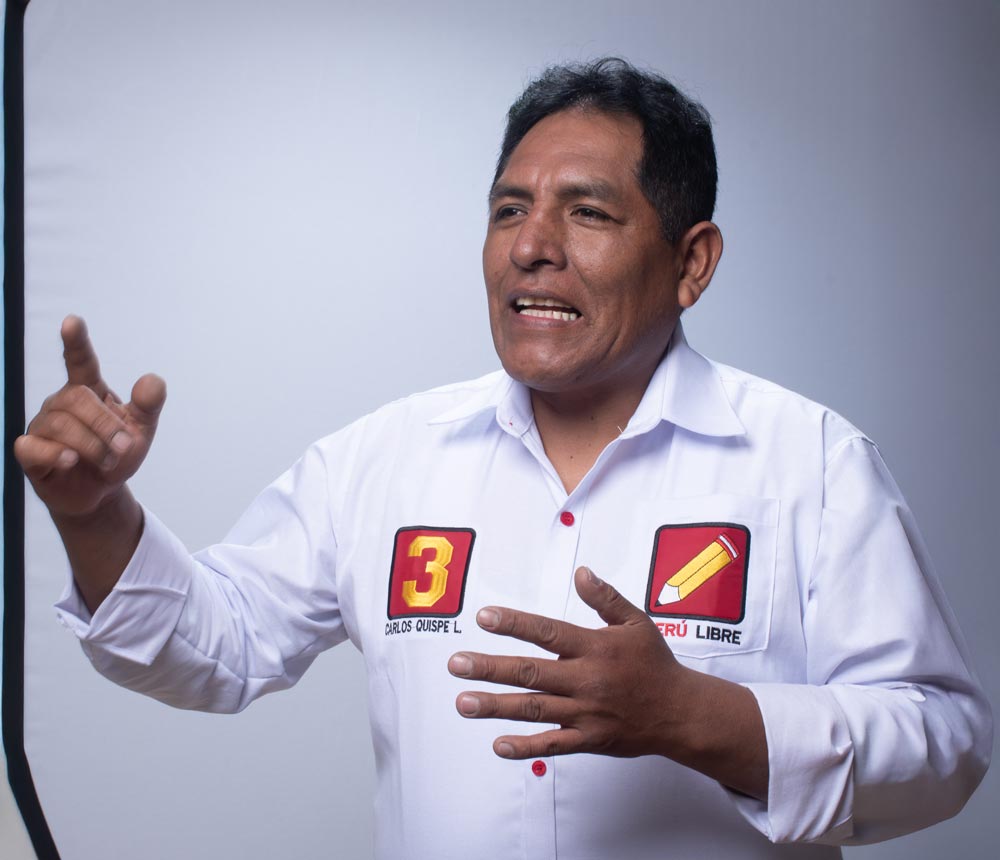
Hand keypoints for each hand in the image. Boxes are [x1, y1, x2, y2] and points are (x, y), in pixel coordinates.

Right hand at [14, 316, 165, 520]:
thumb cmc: (117, 454)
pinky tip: (70, 460)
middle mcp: (61, 403)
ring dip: (91, 444)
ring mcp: (42, 426)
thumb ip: (148, 406)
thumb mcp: (141, 431)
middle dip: (104, 423)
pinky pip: (31, 446)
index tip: (72, 321)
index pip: (80, 361)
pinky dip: (54, 453)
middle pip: (76, 398)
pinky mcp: (29, 452)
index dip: (76, 342)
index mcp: (89, 391)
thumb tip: (153, 380)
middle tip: (124, 446)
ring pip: (60, 424)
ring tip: (108, 460)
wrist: (100, 492)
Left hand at [448, 566, 767, 797]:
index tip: (484, 617)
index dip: (515, 624)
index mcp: (595, 647)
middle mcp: (587, 680)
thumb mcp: (636, 622)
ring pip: (534, 709)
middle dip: (490, 668)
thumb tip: (581, 572)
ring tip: (463, 702)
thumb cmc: (655, 663)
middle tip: (456, 664)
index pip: (548, 632)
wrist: (682, 712)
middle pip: (531, 673)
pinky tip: (498, 744)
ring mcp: (586, 713)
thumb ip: (605, 598)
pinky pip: (553, 745)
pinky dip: (525, 746)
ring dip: (496, 706)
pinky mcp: (589, 740)